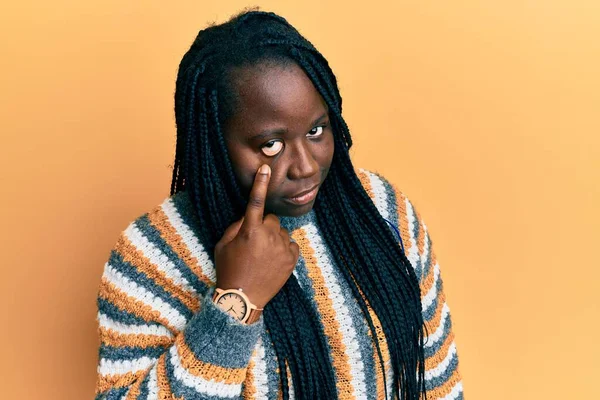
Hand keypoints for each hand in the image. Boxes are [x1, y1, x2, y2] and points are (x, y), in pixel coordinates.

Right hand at [214, 164, 299, 307]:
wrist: (243, 300)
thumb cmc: (229, 270)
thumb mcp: (223, 245)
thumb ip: (236, 226)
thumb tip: (248, 216)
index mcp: (250, 230)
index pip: (255, 201)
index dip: (260, 183)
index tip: (265, 168)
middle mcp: (268, 236)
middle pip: (271, 219)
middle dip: (263, 226)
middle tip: (253, 243)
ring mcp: (282, 248)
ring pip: (281, 232)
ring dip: (273, 239)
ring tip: (262, 257)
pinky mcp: (292, 259)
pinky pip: (290, 245)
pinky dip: (283, 249)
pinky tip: (272, 261)